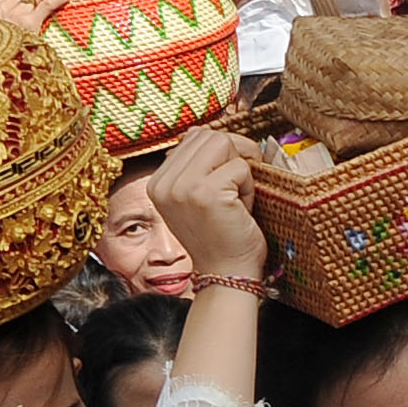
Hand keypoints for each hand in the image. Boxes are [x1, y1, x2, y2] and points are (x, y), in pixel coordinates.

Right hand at [147, 124, 268, 276]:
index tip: (225, 183)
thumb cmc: (221, 235)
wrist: (227, 274)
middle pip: (210, 136)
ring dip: (241, 171)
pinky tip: (240, 211)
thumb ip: (196, 166)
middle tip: (236, 190)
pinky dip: (249, 187)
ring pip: (225, 144)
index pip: (194, 137)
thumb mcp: (197, 197)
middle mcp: (164, 183)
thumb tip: (208, 132)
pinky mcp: (206, 193)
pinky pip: (240, 167)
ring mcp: (183, 187)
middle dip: (234, 158)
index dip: (221, 154)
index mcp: (158, 182)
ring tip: (235, 200)